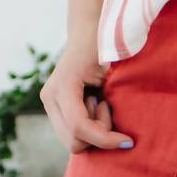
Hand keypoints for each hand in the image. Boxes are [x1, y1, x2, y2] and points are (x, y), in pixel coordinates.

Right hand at [40, 36, 134, 152]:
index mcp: (63, 85)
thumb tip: (117, 115)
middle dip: (98, 135)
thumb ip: (115, 91)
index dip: (105, 139)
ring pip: (72, 142)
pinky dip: (89, 131)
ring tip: (100, 104)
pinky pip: (72, 136)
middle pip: (74, 141)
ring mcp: (49, 105)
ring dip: (93, 132)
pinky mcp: (54, 110)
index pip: (79, 127)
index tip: (128, 141)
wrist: (89, 34)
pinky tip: (94, 108)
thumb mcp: (113, 67)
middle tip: (107, 107)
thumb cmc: (106, 46)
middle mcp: (50, 97)